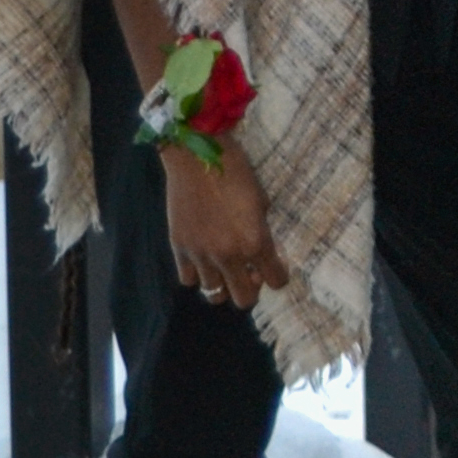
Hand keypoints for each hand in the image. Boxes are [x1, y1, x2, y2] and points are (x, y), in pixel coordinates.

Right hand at [160, 145, 292, 307]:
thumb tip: (262, 254)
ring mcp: (201, 255)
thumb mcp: (262, 202)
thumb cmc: (237, 172)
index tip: (275, 270)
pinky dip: (197, 274)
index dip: (278, 277)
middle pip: (244, 299)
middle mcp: (228, 255)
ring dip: (223, 284)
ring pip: (214, 294)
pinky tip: (203, 259)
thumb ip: (262, 233)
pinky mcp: (178, 249)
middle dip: (251, 289)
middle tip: (250, 273)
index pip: (275, 280)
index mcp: (255, 242)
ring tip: (225, 268)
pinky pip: (188, 279)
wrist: (198, 157)